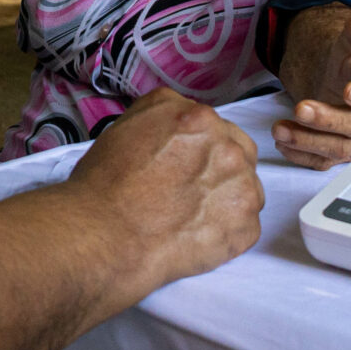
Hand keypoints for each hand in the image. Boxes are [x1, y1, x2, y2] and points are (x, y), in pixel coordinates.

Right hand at [65, 89, 263, 291]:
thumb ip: (167, 114)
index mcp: (199, 119)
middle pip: (240, 154)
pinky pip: (245, 225)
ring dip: (226, 199)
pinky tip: (195, 234)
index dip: (201, 148)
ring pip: (246, 190)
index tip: (187, 164)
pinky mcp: (245, 227)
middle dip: (220, 170)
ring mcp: (242, 188)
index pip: (217, 127)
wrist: (105, 235)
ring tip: (190, 216)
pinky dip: (226, 231)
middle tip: (190, 190)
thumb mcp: (129, 124)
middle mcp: (227, 149)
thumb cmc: (106, 184)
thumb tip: (182, 119)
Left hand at [274, 6, 350, 168]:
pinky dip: (302, 156)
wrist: (348, 82)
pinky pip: (323, 162)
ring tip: (280, 129)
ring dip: (308, 141)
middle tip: (301, 108)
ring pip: (339, 149)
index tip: (349, 92)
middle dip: (328, 120)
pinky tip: (283, 144)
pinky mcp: (342, 153)